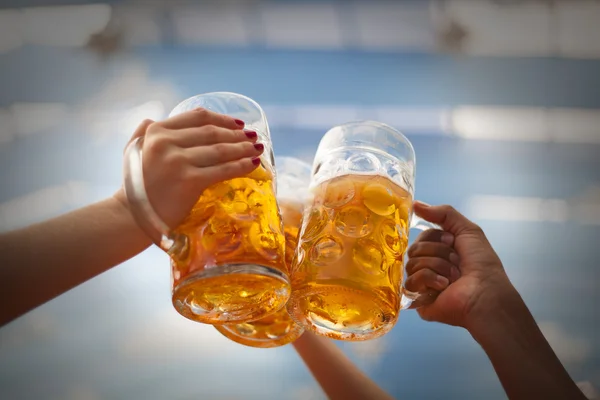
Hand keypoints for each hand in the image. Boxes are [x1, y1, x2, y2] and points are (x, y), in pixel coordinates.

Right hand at [114, 108, 262, 228]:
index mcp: (156, 131)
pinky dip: (241, 166)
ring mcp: (178, 161)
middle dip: (237, 135)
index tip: (238, 124)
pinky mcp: (189, 181)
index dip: (222, 119)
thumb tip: (154, 117)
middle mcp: (166, 142)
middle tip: (253, 137)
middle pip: (212, 133)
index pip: (197, 117)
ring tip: (257, 149)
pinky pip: (222, 170)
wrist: (131, 218)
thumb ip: (143, 132)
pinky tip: (253, 164)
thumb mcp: (133, 151)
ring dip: (243, 149)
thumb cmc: (135, 187)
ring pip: (220, 150)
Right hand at [405, 201, 515, 327]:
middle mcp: (429, 267)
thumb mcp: (467, 230)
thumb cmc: (482, 264)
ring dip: (436, 265)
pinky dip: (429, 279)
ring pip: (412, 263)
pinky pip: (411, 281)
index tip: (452, 242)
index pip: (421, 237)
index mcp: (439, 252)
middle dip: (437, 252)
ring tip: (453, 276)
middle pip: (414, 249)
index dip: (435, 237)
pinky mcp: (417, 300)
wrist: (485, 293)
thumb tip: (414, 203)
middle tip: (456, 261)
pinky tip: (443, 286)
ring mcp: (422, 285)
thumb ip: (443, 213)